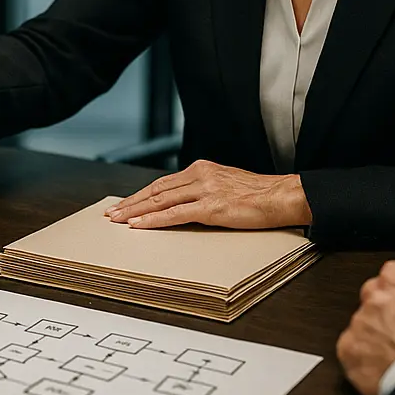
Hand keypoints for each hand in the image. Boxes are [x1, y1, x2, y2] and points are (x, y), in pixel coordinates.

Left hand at [105, 160, 310, 229]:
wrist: (282, 196)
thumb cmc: (258, 195)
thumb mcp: (225, 184)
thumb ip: (204, 189)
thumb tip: (185, 203)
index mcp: (202, 168)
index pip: (163, 182)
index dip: (141, 194)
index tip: (126, 203)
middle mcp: (200, 175)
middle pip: (157, 190)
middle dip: (132, 202)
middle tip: (112, 213)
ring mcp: (205, 190)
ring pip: (161, 201)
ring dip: (136, 211)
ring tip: (119, 220)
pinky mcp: (212, 207)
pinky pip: (175, 214)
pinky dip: (154, 220)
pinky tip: (140, 225)